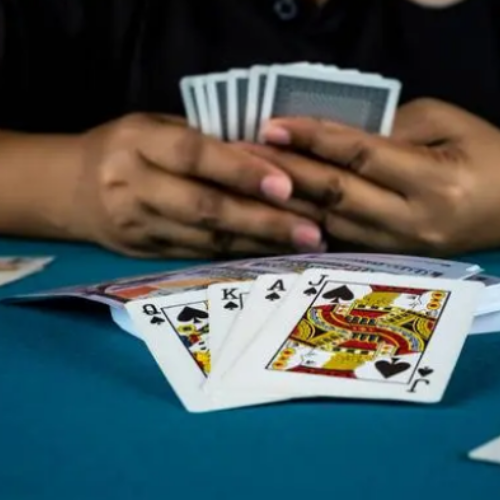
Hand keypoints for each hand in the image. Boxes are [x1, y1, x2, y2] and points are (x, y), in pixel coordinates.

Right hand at [70, 114, 323, 258]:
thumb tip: (264, 155)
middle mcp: (135, 186)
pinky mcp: (145, 253)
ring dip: (258, 243)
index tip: (286, 184)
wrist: (69, 190)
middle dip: (261, 220)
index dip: (240, 170)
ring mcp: (139, 226)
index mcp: (138, 142)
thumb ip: (203, 140)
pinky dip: (236, 254)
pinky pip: (197, 254)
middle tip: (311, 230)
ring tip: (302, 245)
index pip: (194, 155)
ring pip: (205, 238)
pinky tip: (270, 254)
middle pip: (205, 207)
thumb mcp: (154, 127)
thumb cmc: (123, 148)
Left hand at [239, 99, 499, 255]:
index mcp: (434, 182)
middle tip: (244, 153)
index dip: (312, 139)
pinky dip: (306, 224)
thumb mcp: (448, 124)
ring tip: (251, 180)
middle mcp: (411, 222)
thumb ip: (391, 127)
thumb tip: (333, 135)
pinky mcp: (388, 258)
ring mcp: (397, 247)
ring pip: (330, 223)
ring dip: (288, 201)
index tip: (271, 126)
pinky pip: (338, 240)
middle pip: (336, 195)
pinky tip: (276, 211)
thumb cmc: (487, 157)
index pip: (359, 156)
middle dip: (286, 172)